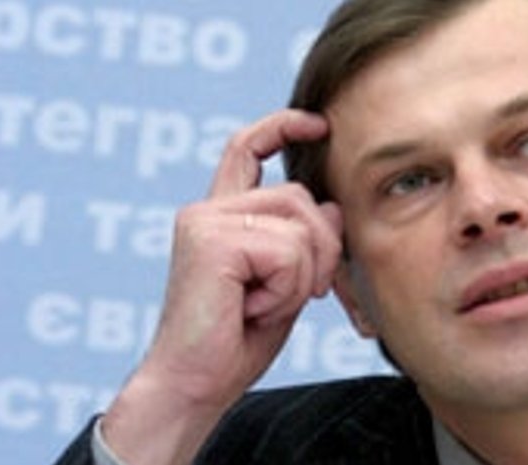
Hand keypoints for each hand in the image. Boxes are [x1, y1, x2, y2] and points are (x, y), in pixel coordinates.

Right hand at [101, 109, 341, 464]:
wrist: (195, 385)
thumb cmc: (238, 341)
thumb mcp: (287, 283)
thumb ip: (306, 242)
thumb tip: (332, 205)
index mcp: (222, 216)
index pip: (249, 150)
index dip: (284, 127)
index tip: (320, 123)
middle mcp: (209, 210)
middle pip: (300, 196)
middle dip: (321, 249)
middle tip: (298, 295)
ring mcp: (205, 221)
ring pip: (300, 223)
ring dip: (302, 275)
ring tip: (263, 305)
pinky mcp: (210, 240)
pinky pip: (288, 251)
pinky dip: (286, 289)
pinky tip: (251, 309)